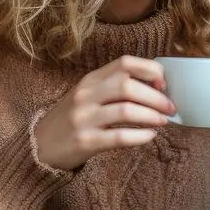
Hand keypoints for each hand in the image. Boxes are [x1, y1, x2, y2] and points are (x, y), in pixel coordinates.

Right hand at [34, 56, 176, 170]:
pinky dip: (140, 136)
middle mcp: (85, 95)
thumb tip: (156, 89)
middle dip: (156, 97)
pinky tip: (150, 136)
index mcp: (90, 80)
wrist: (38, 147)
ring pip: (126, 110)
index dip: (150, 71)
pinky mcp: (85, 142)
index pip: (125, 62)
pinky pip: (119, 137)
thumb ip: (113, 88)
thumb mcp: (87, 96)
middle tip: (170, 108)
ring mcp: (84, 118)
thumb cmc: (71, 120)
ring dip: (151, 116)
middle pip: (128, 86)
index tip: (163, 85)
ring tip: (163, 122)